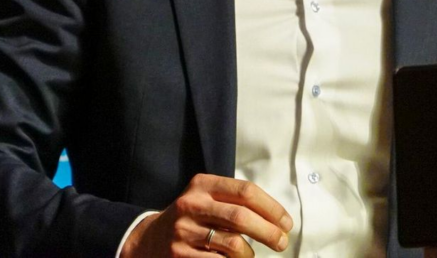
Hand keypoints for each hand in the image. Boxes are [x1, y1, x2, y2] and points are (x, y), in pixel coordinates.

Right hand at [120, 174, 293, 256]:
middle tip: (282, 242)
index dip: (271, 208)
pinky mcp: (180, 255)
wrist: (150, 240)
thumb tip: (277, 219)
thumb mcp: (207, 198)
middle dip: (269, 232)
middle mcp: (192, 204)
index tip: (286, 223)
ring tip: (251, 255)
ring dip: (250, 254)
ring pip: (233, 244)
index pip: (245, 191)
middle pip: (241, 217)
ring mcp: (184, 231)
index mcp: (203, 184)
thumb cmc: (192, 218)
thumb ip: (235, 201)